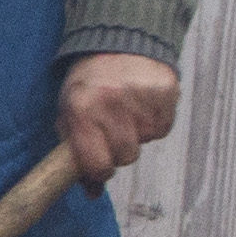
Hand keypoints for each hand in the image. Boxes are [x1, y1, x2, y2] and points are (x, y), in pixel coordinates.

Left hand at [60, 51, 179, 184]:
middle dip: (118, 150)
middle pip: (126, 157)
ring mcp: (141, 96)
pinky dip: (153, 122)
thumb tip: (92, 193)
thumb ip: (75, 152)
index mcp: (82, 109)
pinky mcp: (165, 91)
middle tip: (112, 129)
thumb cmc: (88, 84)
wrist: (117, 42)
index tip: (100, 164)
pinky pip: (163, 128)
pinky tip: (142, 104)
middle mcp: (112, 103)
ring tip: (126, 111)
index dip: (100, 171)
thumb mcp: (70, 113)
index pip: (97, 164)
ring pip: (145, 142)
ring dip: (137, 134)